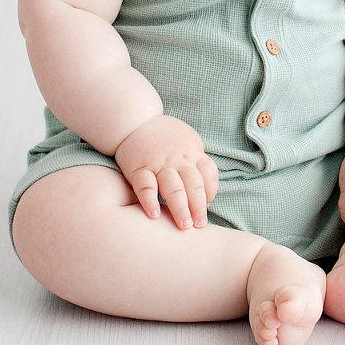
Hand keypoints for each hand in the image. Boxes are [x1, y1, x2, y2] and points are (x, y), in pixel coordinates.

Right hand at [114, 114, 219, 229]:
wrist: (134, 120)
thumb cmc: (164, 136)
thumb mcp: (187, 142)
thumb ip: (196, 163)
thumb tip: (206, 194)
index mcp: (192, 152)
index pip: (208, 173)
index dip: (211, 192)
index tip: (206, 208)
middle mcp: (178, 159)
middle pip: (193, 184)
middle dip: (198, 206)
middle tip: (199, 225)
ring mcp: (158, 163)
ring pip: (173, 187)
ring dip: (180, 207)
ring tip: (184, 225)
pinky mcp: (138, 168)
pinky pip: (145, 186)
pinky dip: (150, 200)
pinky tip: (154, 215)